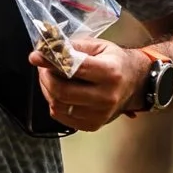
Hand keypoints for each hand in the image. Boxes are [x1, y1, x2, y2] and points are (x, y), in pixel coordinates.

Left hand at [28, 38, 148, 131]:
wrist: (136, 84)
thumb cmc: (116, 63)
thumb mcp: (99, 46)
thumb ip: (73, 46)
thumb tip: (46, 49)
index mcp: (110, 73)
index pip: (73, 68)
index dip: (50, 62)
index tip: (36, 57)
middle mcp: (106, 97)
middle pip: (61, 91)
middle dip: (45, 77)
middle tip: (43, 67)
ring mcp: (99, 114)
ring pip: (58, 105)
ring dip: (47, 89)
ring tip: (51, 78)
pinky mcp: (92, 125)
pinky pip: (61, 116)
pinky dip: (54, 103)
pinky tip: (59, 92)